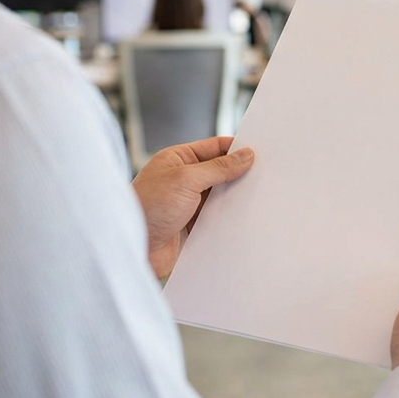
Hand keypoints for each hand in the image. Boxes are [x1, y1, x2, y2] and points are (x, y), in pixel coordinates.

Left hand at [131, 137, 254, 278]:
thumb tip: (245, 155)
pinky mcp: (191, 227)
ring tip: (261, 199)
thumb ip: (218, 167)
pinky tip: (245, 220)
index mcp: (178, 159)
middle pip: (220, 173)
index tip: (261, 153)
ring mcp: (188, 204)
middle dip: (240, 175)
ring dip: (235, 200)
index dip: (238, 149)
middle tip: (267, 177)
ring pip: (221, 198)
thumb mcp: (186, 179)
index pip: (215, 148)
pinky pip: (217, 220)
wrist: (130, 249)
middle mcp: (183, 180)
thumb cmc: (148, 207)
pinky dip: (229, 220)